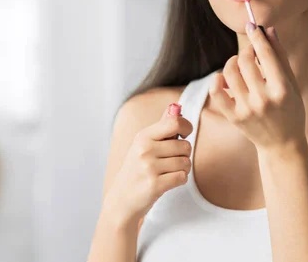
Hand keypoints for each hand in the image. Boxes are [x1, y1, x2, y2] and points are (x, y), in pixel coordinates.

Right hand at [105, 104, 193, 225]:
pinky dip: (180, 180)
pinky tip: (168, 182)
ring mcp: (149, 168)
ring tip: (168, 172)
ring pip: (186, 163)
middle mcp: (145, 150)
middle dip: (184, 155)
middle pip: (185, 146)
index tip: (184, 135)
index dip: (186, 127)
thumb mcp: (143, 145)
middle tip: (171, 161)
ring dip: (182, 169)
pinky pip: (182, 177)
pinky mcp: (155, 185)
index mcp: (143, 137)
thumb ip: (161, 127)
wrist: (121, 201)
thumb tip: (176, 107)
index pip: (174, 122)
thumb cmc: (136, 170)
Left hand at [209, 23, 305, 150]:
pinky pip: (216, 91)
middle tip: (250, 52)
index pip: (266, 55)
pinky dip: (217, 79)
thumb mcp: (291, 84)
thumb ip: (280, 56)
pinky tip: (224, 77)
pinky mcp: (234, 117)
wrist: (282, 144)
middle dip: (246, 51)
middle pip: (245, 61)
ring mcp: (247, 109)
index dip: (257, 37)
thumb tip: (268, 30)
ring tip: (239, 65)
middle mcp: (264, 99)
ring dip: (233, 62)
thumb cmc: (290, 110)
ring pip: (229, 72)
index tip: (251, 26)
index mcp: (282, 89)